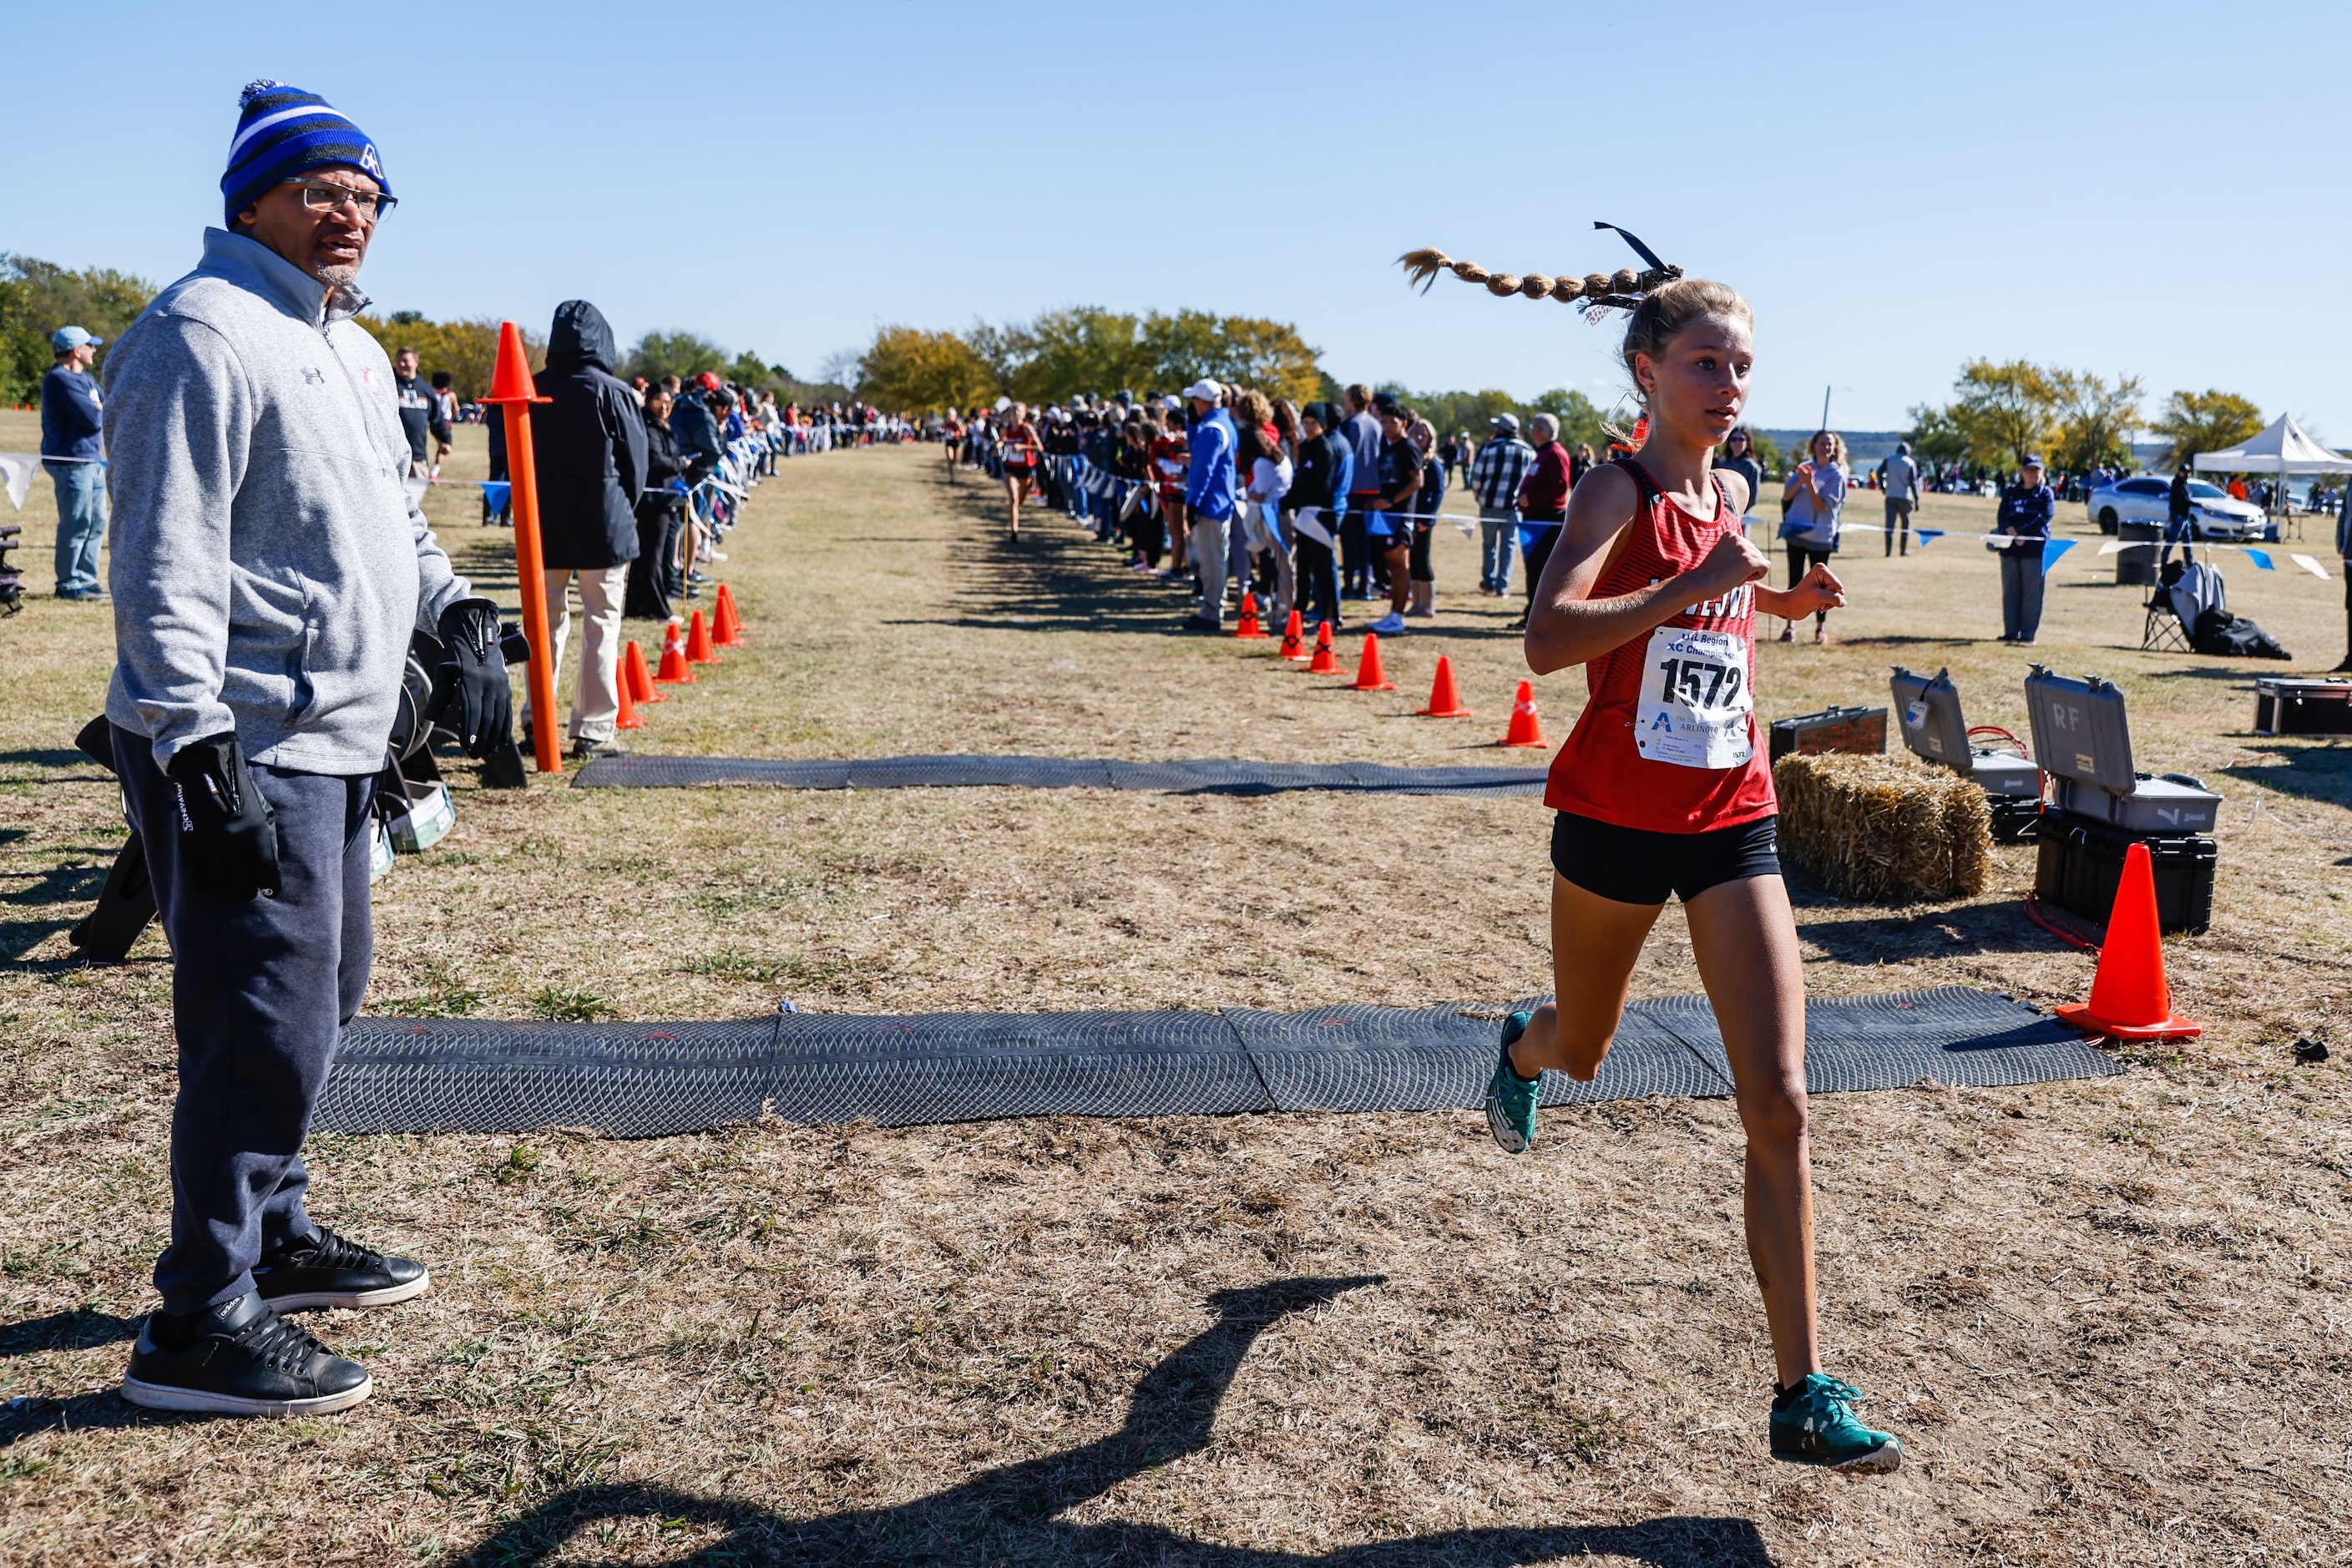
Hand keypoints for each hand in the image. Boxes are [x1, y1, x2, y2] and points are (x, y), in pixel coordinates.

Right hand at [164, 733, 280, 902]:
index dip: (270, 888)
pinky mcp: (189, 847)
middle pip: (243, 890)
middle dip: (246, 891)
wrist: (207, 775)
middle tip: (245, 886)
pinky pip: (197, 881)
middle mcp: (234, 846)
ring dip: (225, 891)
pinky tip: (210, 881)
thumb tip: (267, 877)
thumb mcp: (265, 816)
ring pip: (220, 890)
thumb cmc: (242, 797)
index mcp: (257, 837)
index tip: (268, 889)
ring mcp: (210, 848)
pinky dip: (205, 886)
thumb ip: (267, 844)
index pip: (268, 878)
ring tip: (227, 885)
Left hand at [431, 597, 514, 757]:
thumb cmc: (455, 657)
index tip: (467, 745)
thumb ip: (439, 696)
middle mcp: (490, 685)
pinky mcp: (506, 690)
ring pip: (499, 718)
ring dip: (493, 738)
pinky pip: (507, 713)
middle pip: (488, 718)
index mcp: (472, 681)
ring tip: (487, 753)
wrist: (477, 638)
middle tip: (474, 755)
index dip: (471, 729)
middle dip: (482, 739)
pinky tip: (500, 742)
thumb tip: (430, 719)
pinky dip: (504, 729)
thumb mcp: (443, 672)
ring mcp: (501, 688)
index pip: (473, 710)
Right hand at [1687, 528, 1771, 600]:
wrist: (1700, 583)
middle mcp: (1739, 538)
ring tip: (1732, 576)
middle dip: (1746, 566)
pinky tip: (1741, 578)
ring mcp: (1745, 549)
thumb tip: (1755, 558)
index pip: (1748, 548)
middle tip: (1728, 573)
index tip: (1724, 566)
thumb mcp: (1723, 555)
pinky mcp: (1751, 561)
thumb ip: (1736, 551)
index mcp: (1731, 534)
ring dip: (1750, 572)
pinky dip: (1757, 576)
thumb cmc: (1709, 575)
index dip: (1739, 561)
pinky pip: (1765, 568)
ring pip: (1761, 561)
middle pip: (1756, 554)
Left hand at [1787, 562, 1846, 615]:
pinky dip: (1829, 605)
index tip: (1814, 595)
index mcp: (1821, 569)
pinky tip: (1819, 606)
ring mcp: (1826, 582)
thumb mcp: (1819, 598)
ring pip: (1839, 596)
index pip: (1837, 586)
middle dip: (1830, 599)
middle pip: (1839, 591)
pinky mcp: (1826, 591)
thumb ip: (1836, 598)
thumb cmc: (1801, 600)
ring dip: (1829, 604)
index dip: (1828, 594)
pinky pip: (1836, 600)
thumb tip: (1844, 602)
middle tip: (1816, 601)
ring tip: (1817, 604)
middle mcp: (1825, 574)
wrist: (1789, 607)